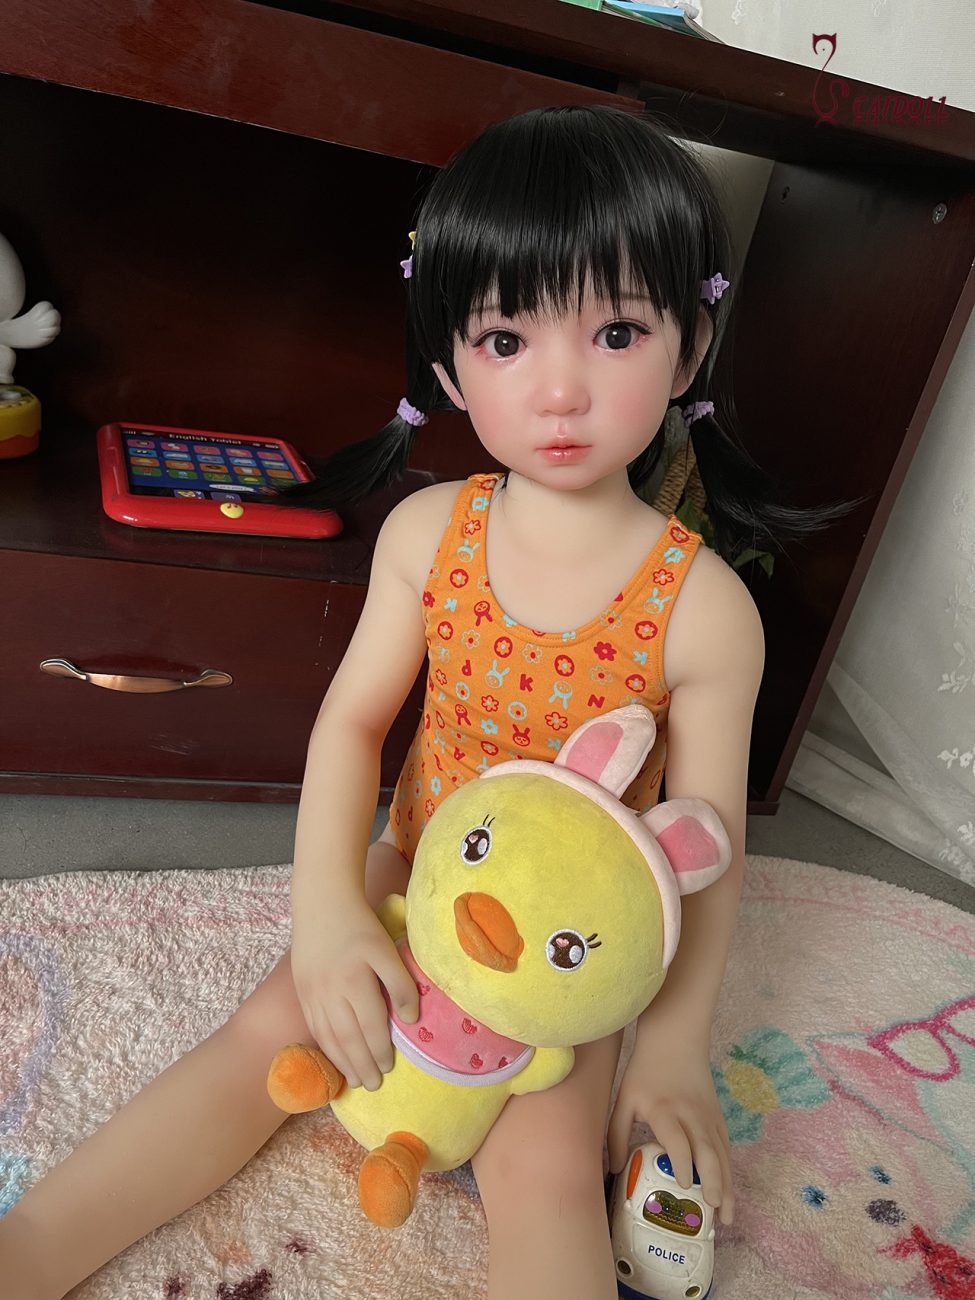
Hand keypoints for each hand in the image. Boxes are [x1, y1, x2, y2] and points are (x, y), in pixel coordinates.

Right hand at [290, 897, 418, 1092]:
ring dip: (342, 1062)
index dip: (380, 1049)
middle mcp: (330, 992)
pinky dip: (325, 1047)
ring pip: (328, 1037)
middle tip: (374, 1085)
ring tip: (355, 1080)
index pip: (370, 1026)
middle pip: (348, 1038)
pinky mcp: (303, 992)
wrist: (322, 904)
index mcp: (354, 981)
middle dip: (362, 1065)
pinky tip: (334, 1058)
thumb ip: (401, 984)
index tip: (390, 1066)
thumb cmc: (360, 926)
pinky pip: (314, 1027)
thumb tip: (410, 1020)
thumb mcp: (387, 949)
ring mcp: (313, 994)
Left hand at [607, 1030, 734, 1225]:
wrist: (675, 1040)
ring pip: (722, 1154)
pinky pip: (725, 1149)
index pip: (677, 1140)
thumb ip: (616, 1133)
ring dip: (726, 1185)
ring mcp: (708, 1117)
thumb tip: (614, 1170)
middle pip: (707, 1151)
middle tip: (711, 1211)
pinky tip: (727, 1193)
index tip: (680, 1185)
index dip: (680, 1163)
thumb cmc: (646, 1071)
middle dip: (712, 1182)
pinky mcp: (717, 1117)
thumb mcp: (624, 1098)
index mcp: (664, 1110)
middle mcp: (690, 1115)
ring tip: (725, 1216)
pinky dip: (728, 1172)